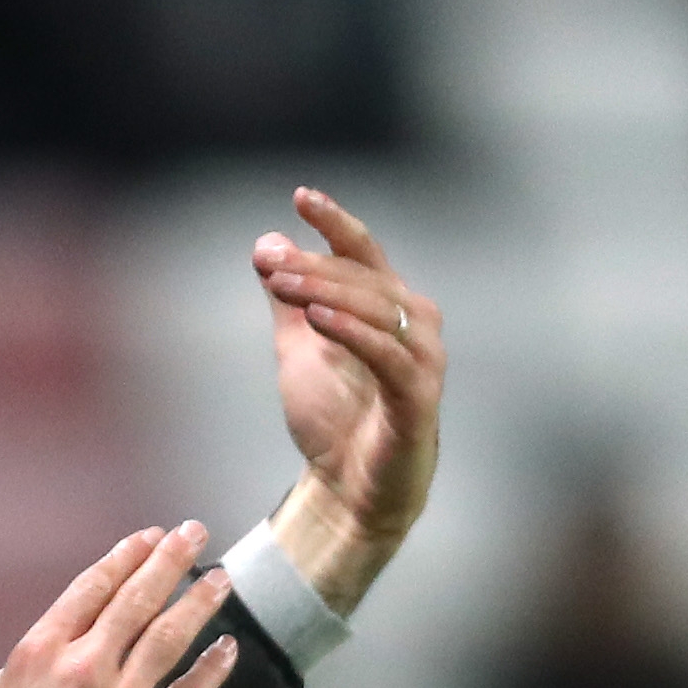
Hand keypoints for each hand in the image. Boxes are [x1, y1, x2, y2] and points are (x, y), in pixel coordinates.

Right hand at [0, 523, 240, 687]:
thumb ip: (10, 677)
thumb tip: (33, 663)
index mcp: (39, 654)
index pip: (90, 590)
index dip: (123, 558)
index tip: (147, 539)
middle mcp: (84, 667)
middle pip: (136, 601)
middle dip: (169, 561)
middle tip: (194, 534)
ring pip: (169, 638)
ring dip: (199, 602)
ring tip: (221, 578)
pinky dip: (212, 668)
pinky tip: (228, 647)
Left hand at [255, 187, 441, 615]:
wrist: (346, 491)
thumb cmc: (333, 417)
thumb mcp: (299, 347)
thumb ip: (287, 298)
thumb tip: (266, 243)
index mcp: (387, 308)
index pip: (363, 252)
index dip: (335, 223)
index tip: (300, 196)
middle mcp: (414, 326)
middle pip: (366, 277)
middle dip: (316, 264)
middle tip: (271, 261)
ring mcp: (421, 362)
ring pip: (378, 310)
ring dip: (330, 291)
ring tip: (284, 283)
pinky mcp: (417, 400)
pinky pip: (388, 357)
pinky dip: (353, 333)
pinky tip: (317, 318)